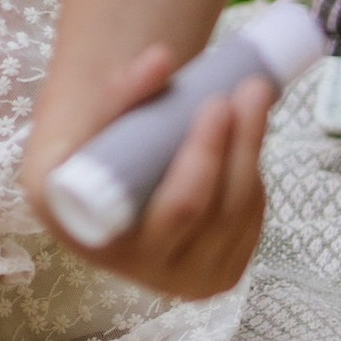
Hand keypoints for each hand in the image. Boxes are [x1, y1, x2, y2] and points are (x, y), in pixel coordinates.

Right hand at [22, 44, 273, 299]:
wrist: (94, 194)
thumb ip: (118, 92)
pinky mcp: (215, 278)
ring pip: (238, 218)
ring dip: (253, 155)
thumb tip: (162, 59)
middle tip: (250, 90)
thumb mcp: (85, 125)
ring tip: (255, 100)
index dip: (204, 157)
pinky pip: (248, 229)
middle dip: (241, 146)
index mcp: (102, 240)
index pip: (177, 208)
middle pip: (217, 211)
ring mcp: (184, 282)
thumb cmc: (86, 154)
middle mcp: (145, 272)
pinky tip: (245, 146)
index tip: (216, 102)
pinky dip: (253, 183)